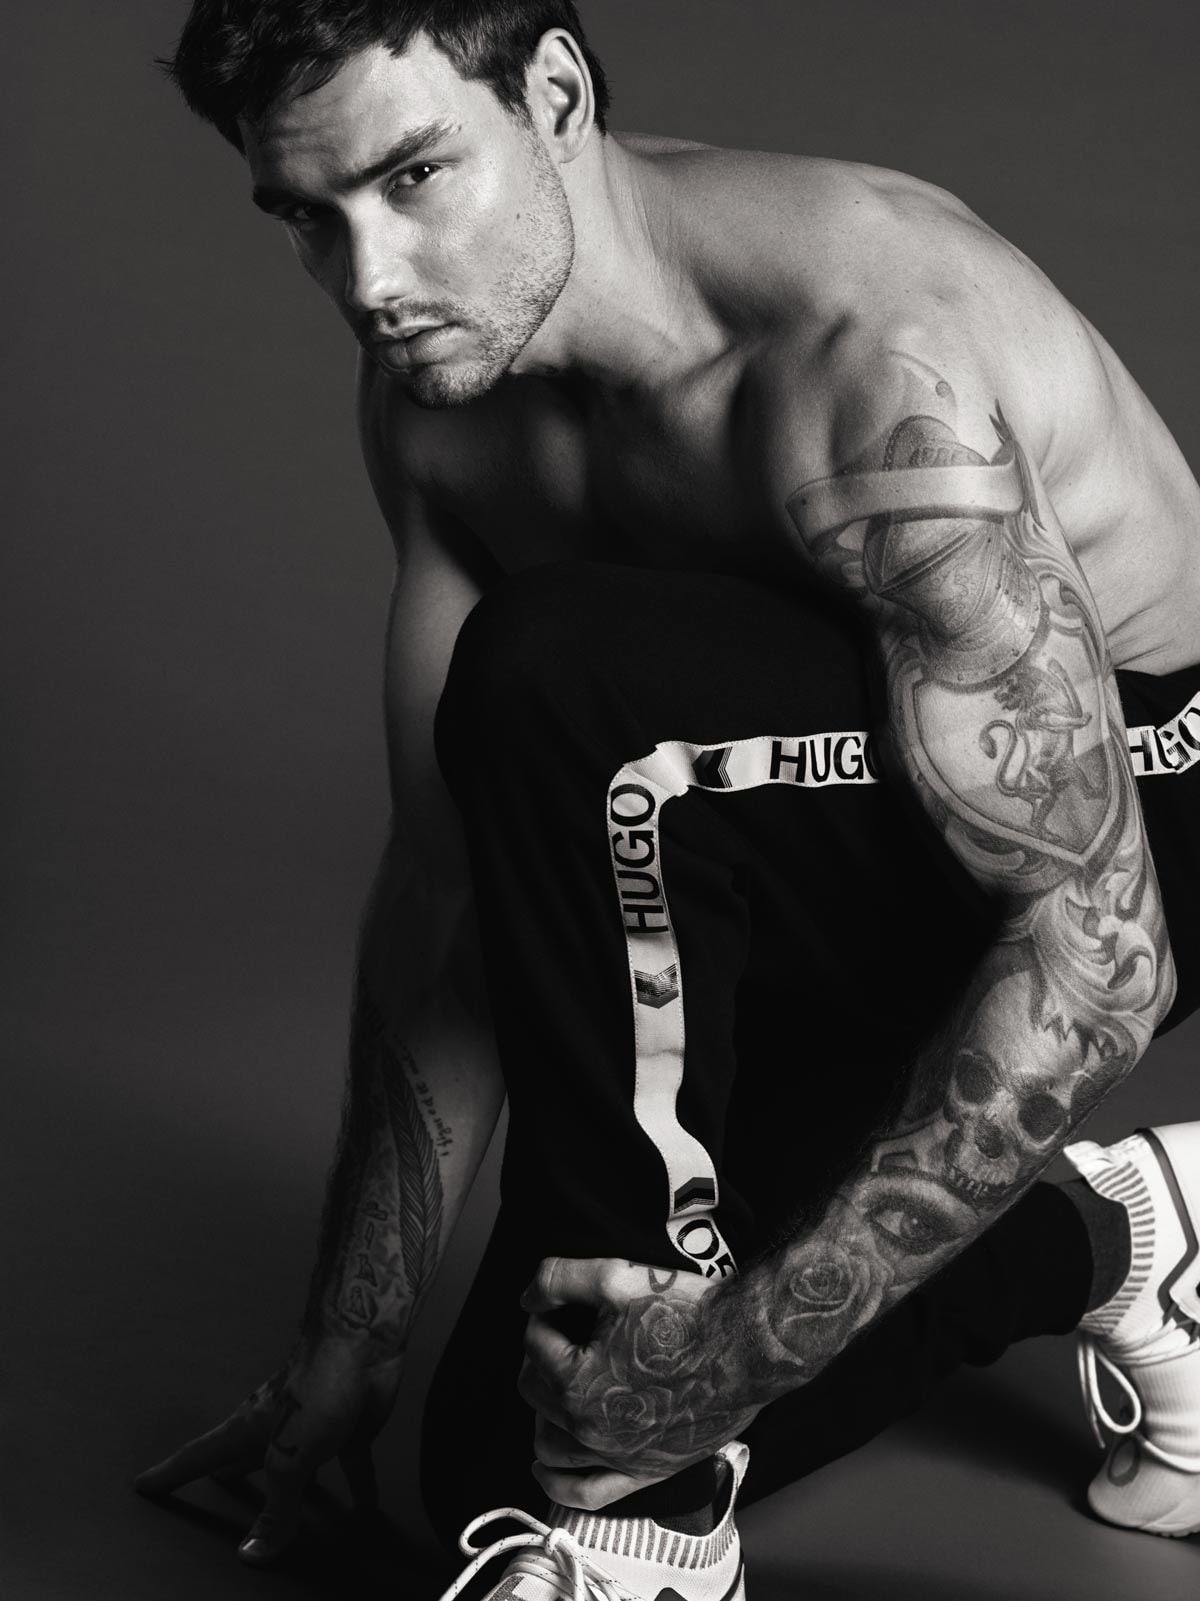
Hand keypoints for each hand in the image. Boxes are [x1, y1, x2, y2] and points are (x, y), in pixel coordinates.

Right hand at [133, 1335, 401, 1564]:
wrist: (365, 1339)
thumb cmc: (317, 1386)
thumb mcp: (290, 1458)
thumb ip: (276, 1509)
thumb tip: (253, 1555)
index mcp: (247, 1430)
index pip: (198, 1457)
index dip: (169, 1474)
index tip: (142, 1484)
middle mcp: (275, 1426)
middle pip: (246, 1459)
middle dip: (230, 1475)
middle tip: (213, 1491)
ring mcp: (314, 1424)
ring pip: (298, 1467)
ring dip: (293, 1491)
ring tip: (285, 1514)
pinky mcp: (350, 1426)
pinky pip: (351, 1464)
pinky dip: (357, 1486)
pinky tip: (365, 1507)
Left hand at [517, 1258, 758, 1509]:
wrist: (746, 1348)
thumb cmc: (686, 1314)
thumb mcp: (615, 1277)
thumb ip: (558, 1279)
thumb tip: (527, 1298)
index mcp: (576, 1381)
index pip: (535, 1343)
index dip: (547, 1316)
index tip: (567, 1307)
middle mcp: (589, 1427)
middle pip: (535, 1391)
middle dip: (542, 1359)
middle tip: (566, 1336)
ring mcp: (616, 1456)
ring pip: (550, 1444)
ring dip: (543, 1413)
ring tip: (557, 1387)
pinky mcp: (644, 1471)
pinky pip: (588, 1493)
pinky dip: (559, 1484)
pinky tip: (545, 1468)